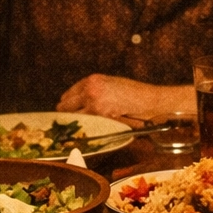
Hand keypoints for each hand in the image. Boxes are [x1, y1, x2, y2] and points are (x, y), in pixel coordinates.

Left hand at [56, 74, 183, 119]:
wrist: (148, 100)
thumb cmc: (133, 93)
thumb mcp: (110, 85)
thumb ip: (93, 91)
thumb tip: (77, 103)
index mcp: (91, 80)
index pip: (68, 95)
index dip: (67, 106)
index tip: (67, 113)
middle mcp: (89, 89)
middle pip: (64, 106)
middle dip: (67, 116)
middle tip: (69, 125)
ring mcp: (94, 103)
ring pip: (73, 118)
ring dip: (75, 124)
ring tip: (78, 131)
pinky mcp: (101, 116)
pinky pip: (85, 125)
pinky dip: (86, 130)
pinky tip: (89, 132)